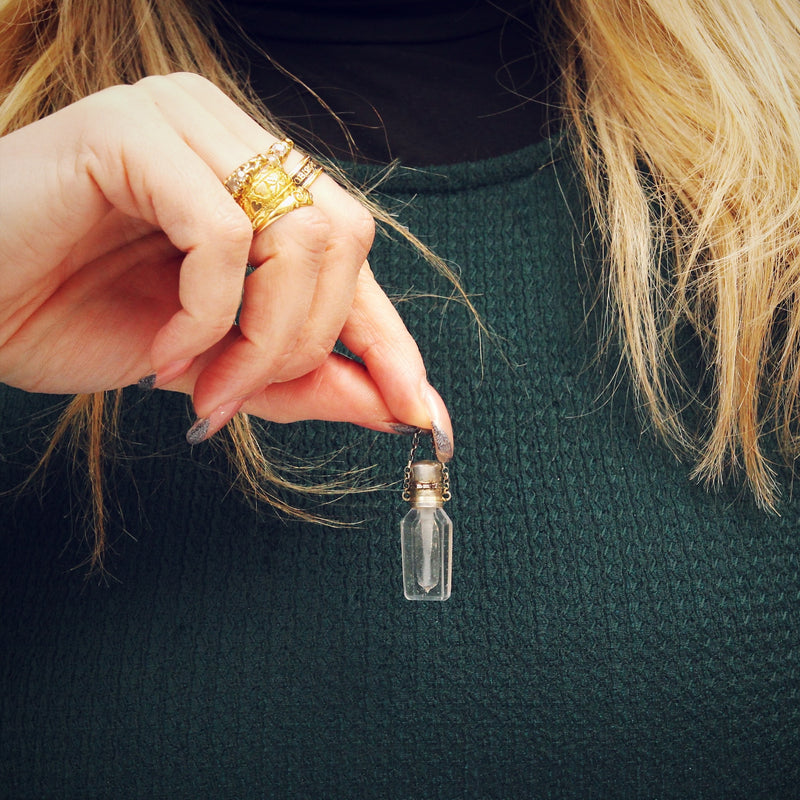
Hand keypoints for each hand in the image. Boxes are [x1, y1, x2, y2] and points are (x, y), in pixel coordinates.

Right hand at [0, 73, 452, 458]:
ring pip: (301, 236)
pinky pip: (225, 236)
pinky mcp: (134, 130)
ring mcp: (187, 122)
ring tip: (203, 382)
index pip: (355, 257)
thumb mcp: (215, 364)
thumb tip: (393, 406)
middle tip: (239, 399)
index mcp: (255, 182)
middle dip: (308, 343)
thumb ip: (302, 378)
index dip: (392, 339)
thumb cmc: (73, 317)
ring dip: (263, 338)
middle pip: (343, 241)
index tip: (422, 412)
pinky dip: (207, 315)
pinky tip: (162, 349)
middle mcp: (232, 139)